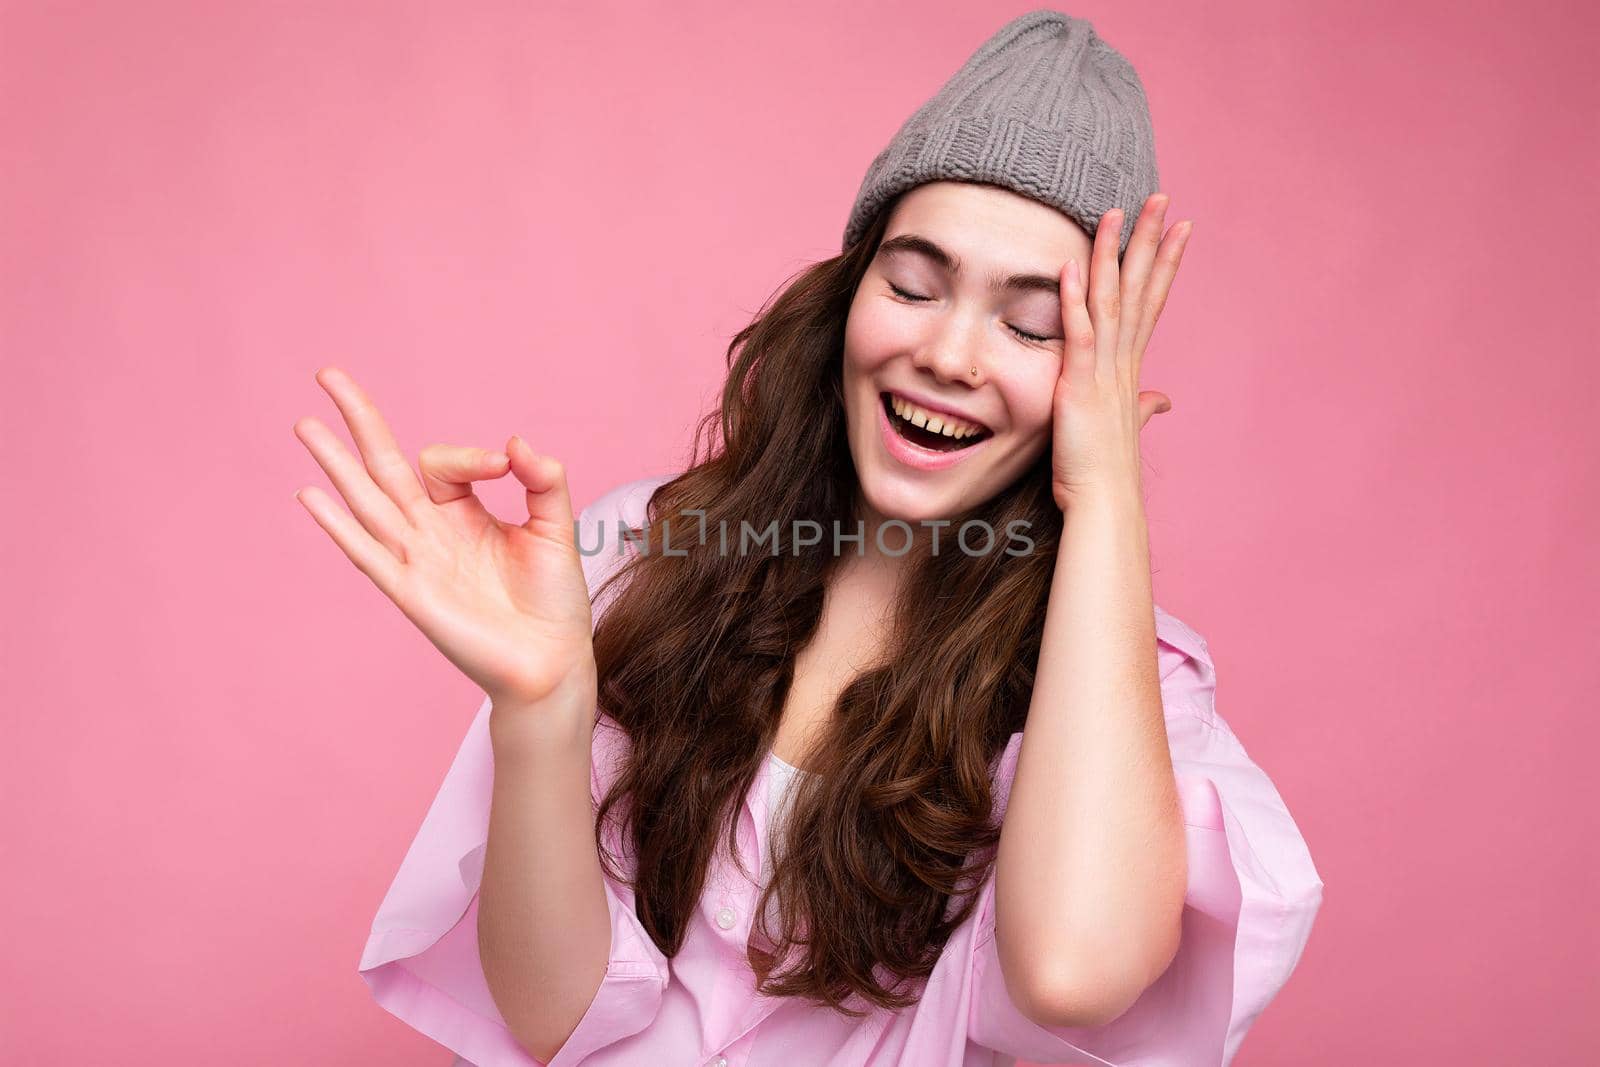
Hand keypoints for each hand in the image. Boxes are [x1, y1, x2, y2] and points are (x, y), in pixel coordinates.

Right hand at [292, 366, 595, 710]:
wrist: (550, 660)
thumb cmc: (553, 600)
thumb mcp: (556, 527)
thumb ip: (543, 481)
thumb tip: (516, 443)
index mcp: (462, 513)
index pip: (442, 463)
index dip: (469, 456)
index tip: (506, 465)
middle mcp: (431, 531)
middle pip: (383, 465)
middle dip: (358, 420)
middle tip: (327, 373)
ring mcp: (416, 559)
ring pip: (366, 500)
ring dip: (335, 463)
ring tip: (304, 424)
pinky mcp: (411, 592)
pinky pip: (368, 553)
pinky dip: (339, 526)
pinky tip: (310, 496)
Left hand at [1050, 192, 1191, 510]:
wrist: (1103, 504)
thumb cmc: (1106, 471)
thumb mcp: (1124, 428)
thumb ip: (1142, 407)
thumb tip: (1161, 400)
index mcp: (1130, 368)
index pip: (1150, 303)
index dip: (1165, 264)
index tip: (1179, 227)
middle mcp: (1123, 362)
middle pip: (1141, 289)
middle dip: (1151, 242)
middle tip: (1162, 198)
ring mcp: (1103, 372)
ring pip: (1113, 300)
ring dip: (1116, 255)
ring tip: (1119, 212)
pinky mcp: (1079, 385)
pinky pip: (1078, 333)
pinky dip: (1075, 300)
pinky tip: (1073, 265)